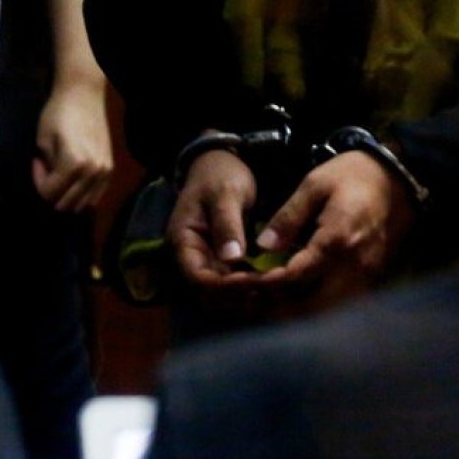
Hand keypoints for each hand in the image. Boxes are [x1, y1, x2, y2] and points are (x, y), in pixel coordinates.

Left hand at [32, 79, 113, 212]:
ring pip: (82, 204)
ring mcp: (104, 173)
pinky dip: (82, 195)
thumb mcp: (42, 141)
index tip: (37, 163)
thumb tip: (49, 181)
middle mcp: (92, 173)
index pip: (50, 193)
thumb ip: (46, 168)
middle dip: (51, 193)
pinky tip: (73, 179)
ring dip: (67, 197)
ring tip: (60, 176)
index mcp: (74, 165)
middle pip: (66, 204)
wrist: (84, 95)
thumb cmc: (58, 114)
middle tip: (46, 172)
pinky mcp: (110, 170)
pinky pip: (96, 196)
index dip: (38, 181)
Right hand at [167, 148, 261, 287]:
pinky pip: (233, 282)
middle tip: (270, 289)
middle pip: (209, 293)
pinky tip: (273, 282)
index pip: (198, 278)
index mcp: (183, 242)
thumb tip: (232, 258)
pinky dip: (251, 286)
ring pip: (222, 293)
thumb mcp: (225, 194)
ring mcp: (207, 260)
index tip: (254, 281)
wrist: (220, 163)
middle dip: (238, 296)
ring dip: (246, 295)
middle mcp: (192, 258)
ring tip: (275, 288)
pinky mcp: (222, 261)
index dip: (225, 286)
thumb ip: (227, 224)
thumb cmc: (219, 174)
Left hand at [256, 150, 415, 313]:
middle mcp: (353, 266)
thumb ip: (288, 217)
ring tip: (268, 302)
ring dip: (297, 312)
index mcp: (337, 240)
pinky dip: (316, 306)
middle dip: (279, 308)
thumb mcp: (314, 184)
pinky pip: (340, 304)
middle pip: (312, 306)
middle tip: (252, 299)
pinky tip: (296, 297)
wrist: (398, 178)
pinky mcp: (371, 278)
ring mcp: (366, 275)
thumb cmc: (353, 175)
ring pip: (327, 311)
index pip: (296, 276)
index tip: (243, 281)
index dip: (267, 283)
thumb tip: (263, 246)